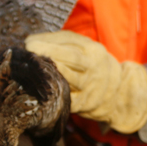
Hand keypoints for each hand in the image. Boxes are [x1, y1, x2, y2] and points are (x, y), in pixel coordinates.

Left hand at [25, 30, 146, 132]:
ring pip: (70, 78)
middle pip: (73, 58)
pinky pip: (67, 97)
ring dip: (50, 72)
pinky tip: (42, 86)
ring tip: (34, 68)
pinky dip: (54, 91)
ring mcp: (90, 87)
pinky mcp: (84, 104)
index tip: (29, 42)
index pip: (70, 42)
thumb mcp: (85, 49)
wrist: (117, 93)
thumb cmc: (91, 65)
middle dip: (49, 52)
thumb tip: (31, 42)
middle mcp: (95, 68)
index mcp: (93, 51)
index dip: (48, 41)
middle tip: (29, 51)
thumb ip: (62, 43)